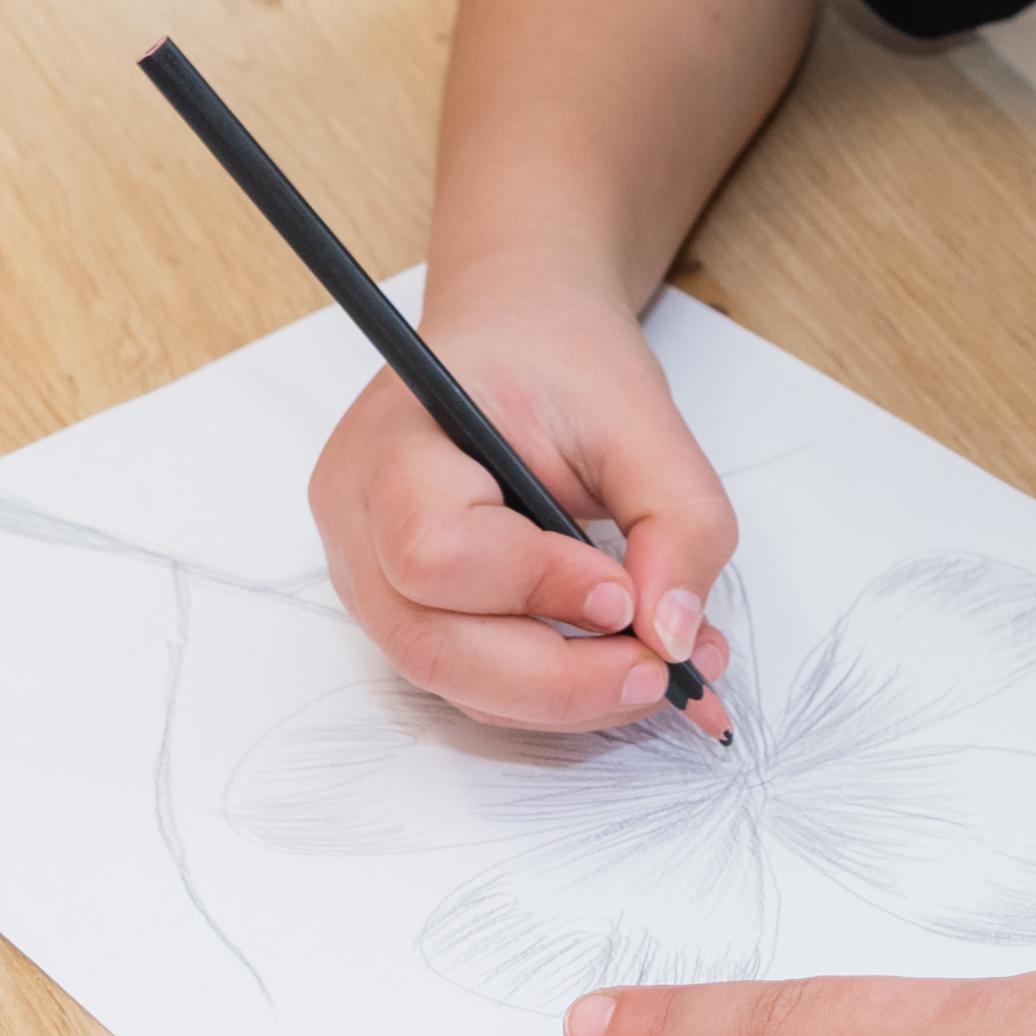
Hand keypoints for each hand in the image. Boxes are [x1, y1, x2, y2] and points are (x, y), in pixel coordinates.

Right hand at [303, 286, 739, 736]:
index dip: (535, 587)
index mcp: (389, 442)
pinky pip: (473, 681)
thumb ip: (678, 520)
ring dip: (566, 697)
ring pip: (453, 681)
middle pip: (432, 644)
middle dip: (559, 679)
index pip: (433, 551)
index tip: (625, 592)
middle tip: (661, 671)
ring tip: (659, 669)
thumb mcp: (642, 413)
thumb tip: (676, 638)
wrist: (519, 337)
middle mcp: (357, 521)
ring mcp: (370, 578)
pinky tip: (623, 668)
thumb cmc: (557, 358)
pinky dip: (556, 692)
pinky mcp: (408, 613)